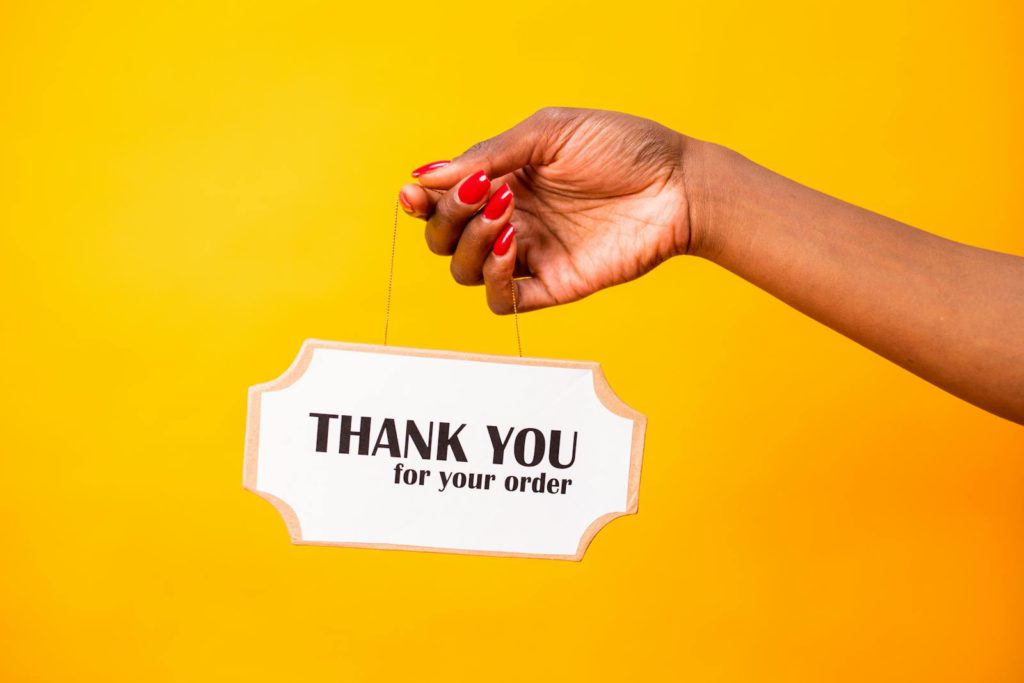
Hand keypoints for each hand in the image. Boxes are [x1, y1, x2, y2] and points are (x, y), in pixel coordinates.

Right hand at [399, 107, 693, 312]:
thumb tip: (425, 174)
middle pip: (444, 239)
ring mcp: (529, 254)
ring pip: (464, 271)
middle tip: (480, 194)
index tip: (414, 192)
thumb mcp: (549, 133)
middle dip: (446, 218)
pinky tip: (515, 245)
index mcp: (502, 181)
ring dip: (470, 244)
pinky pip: (503, 301)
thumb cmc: (622, 147)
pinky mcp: (553, 284)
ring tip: (506, 215)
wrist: (678, 184)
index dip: (421, 201)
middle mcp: (509, 220)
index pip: (442, 201)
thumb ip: (489, 154)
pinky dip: (494, 279)